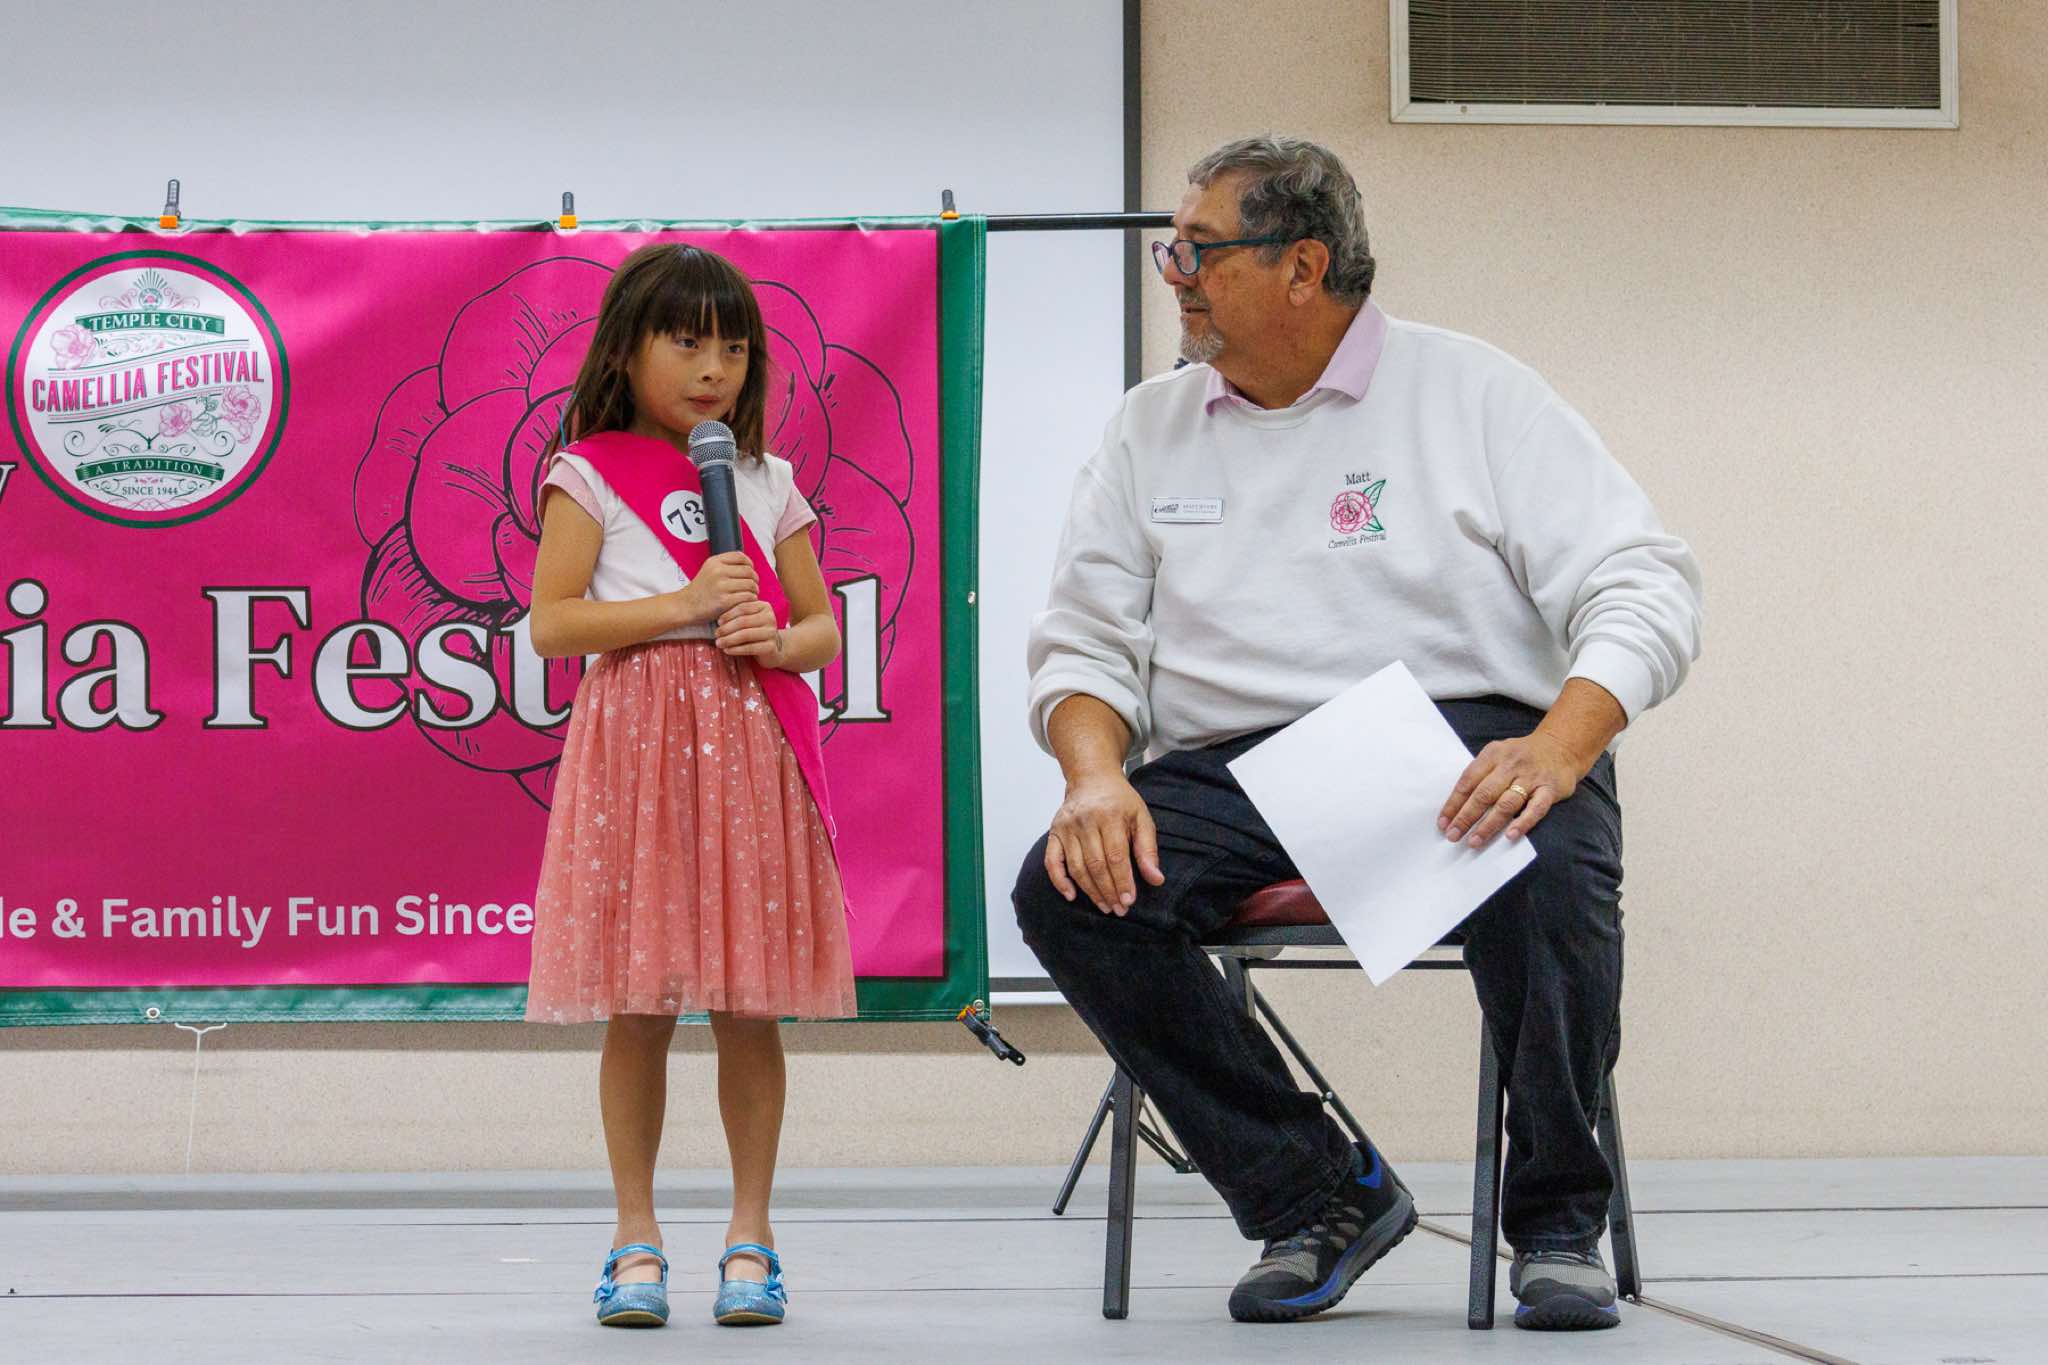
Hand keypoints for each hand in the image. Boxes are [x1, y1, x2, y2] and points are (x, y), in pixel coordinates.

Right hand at [674, 552, 757, 626]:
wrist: (686, 605)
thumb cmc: (700, 590)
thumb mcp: (709, 570)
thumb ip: (726, 565)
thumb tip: (749, 566)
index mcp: (715, 562)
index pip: (741, 557)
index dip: (750, 564)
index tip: (750, 571)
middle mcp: (718, 571)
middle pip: (749, 571)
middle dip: (754, 579)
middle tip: (752, 586)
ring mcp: (721, 586)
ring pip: (750, 585)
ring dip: (754, 591)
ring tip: (750, 595)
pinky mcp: (724, 601)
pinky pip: (747, 597)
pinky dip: (750, 600)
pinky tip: (745, 602)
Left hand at [715, 599, 783, 664]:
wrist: (770, 648)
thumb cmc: (754, 631)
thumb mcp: (748, 618)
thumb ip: (738, 614)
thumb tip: (717, 617)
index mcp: (764, 606)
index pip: (743, 608)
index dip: (729, 614)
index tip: (718, 622)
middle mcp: (770, 618)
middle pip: (743, 621)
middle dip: (727, 628)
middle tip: (716, 634)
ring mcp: (771, 632)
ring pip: (745, 635)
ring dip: (729, 639)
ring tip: (719, 643)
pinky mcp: (770, 647)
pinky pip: (749, 648)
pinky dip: (736, 649)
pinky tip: (727, 650)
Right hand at [1046, 769, 1164, 914]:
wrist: (1092, 779)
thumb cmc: (1120, 801)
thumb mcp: (1141, 818)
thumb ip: (1148, 849)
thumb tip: (1156, 880)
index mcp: (1110, 816)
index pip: (1116, 856)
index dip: (1123, 881)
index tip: (1129, 901)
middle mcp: (1085, 821)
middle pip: (1096, 864)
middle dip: (1108, 891)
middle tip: (1119, 909)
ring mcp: (1066, 827)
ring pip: (1076, 867)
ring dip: (1090, 891)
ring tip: (1104, 906)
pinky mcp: (1054, 833)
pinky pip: (1052, 862)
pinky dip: (1060, 881)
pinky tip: (1072, 896)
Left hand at [1438, 730, 1590, 849]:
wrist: (1562, 746)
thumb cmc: (1522, 756)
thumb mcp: (1498, 755)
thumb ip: (1481, 774)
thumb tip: (1456, 807)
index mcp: (1493, 754)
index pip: (1468, 781)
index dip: (1453, 804)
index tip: (1443, 823)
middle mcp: (1511, 764)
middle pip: (1484, 794)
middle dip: (1466, 817)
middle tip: (1453, 836)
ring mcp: (1531, 776)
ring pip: (1506, 803)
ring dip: (1488, 825)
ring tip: (1474, 841)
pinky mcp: (1550, 789)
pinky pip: (1536, 808)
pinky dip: (1523, 822)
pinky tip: (1510, 836)